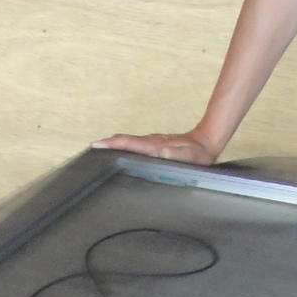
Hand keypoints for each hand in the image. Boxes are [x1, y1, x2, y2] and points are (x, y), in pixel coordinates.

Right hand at [97, 131, 219, 165]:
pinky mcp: (153, 145)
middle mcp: (150, 142)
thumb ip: (174, 154)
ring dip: (113, 145)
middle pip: (123, 140)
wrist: (206, 143)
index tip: (96, 145)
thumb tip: (160, 152)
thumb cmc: (197, 154)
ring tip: (98, 151)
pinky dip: (122, 147)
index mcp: (154, 146)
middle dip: (106, 144)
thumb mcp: (188, 157)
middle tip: (90, 149)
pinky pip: (134, 145)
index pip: (128, 142)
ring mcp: (151, 143)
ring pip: (128, 142)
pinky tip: (119, 152)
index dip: (111, 144)